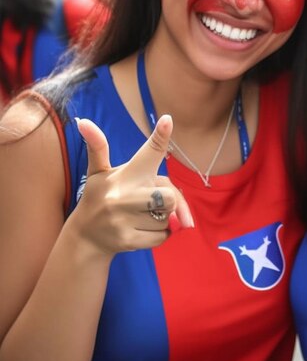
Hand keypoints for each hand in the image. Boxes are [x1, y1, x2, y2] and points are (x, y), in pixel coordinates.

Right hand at [67, 115, 193, 255]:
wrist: (85, 238)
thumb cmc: (101, 197)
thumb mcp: (99, 172)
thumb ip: (99, 148)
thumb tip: (83, 121)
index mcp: (124, 174)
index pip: (147, 153)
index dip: (160, 136)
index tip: (168, 120)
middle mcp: (122, 195)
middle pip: (170, 196)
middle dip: (168, 200)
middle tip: (151, 201)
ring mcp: (123, 219)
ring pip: (168, 218)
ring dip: (163, 218)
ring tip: (141, 216)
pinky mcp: (127, 240)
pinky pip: (163, 236)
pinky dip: (160, 234)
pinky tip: (140, 229)